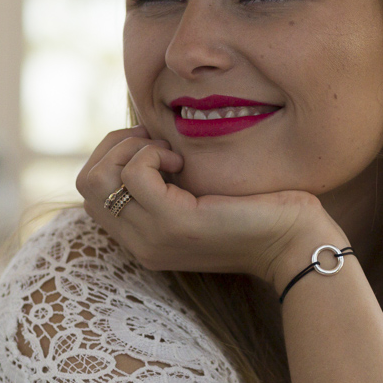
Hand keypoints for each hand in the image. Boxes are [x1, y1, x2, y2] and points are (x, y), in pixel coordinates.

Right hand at [76, 126, 340, 281]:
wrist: (295, 243)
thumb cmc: (258, 210)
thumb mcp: (200, 194)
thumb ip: (167, 181)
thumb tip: (141, 138)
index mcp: (143, 238)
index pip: (90, 191)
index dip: (116, 155)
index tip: (158, 148)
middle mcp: (140, 244)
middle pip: (86, 183)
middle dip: (117, 146)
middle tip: (162, 146)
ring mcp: (153, 237)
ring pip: (99, 177)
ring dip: (134, 148)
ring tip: (173, 155)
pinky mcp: (175, 223)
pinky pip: (134, 173)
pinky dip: (153, 153)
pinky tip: (184, 162)